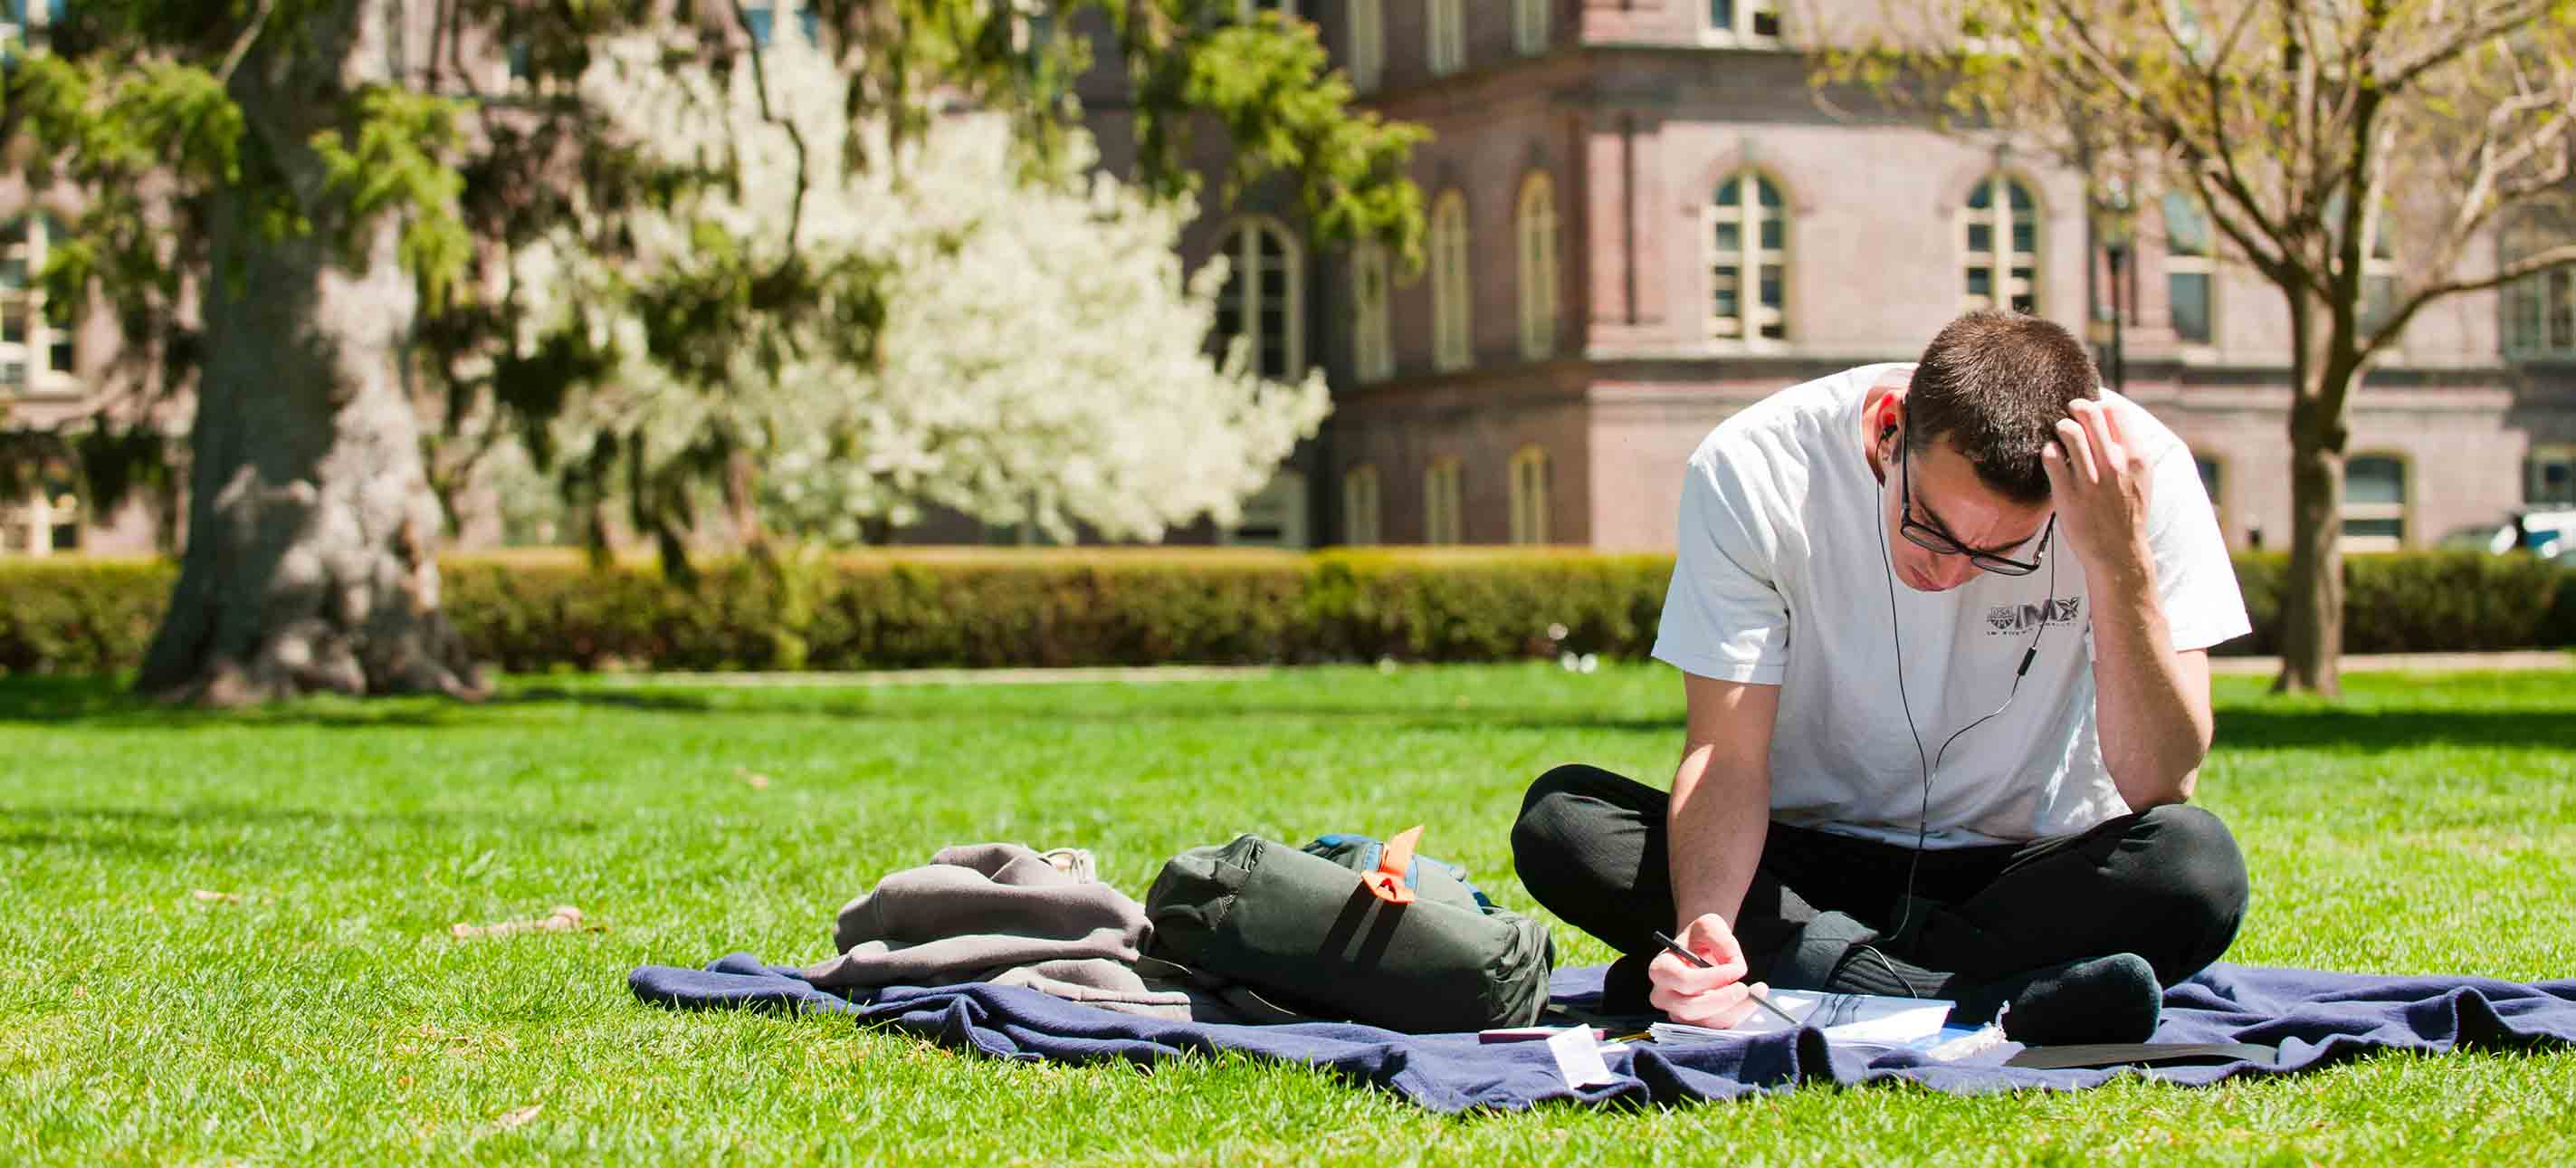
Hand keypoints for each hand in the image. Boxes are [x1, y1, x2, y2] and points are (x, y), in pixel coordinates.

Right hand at [1647, 913, 1774, 1028]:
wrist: (1700, 951)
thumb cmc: (1701, 939)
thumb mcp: (1709, 925)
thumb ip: (1721, 939)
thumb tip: (1735, 967)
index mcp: (1661, 970)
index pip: (1684, 981)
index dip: (1711, 979)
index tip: (1736, 970)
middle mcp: (1664, 995)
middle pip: (1690, 1008)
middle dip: (1722, 1000)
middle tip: (1745, 988)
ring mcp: (1678, 1013)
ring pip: (1705, 1022)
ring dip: (1734, 1010)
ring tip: (1757, 992)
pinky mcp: (1695, 1024)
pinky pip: (1717, 1028)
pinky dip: (1737, 1015)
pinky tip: (1751, 1000)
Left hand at [2041, 398, 2153, 577]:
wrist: (2118, 551)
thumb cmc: (2127, 511)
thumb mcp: (2141, 477)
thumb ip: (2129, 448)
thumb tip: (2111, 416)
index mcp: (2135, 457)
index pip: (2115, 410)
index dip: (2099, 404)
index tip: (2091, 413)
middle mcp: (2114, 464)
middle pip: (2090, 413)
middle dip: (2075, 407)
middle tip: (2069, 414)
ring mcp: (2090, 479)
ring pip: (2068, 431)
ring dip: (2060, 428)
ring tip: (2060, 437)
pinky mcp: (2067, 493)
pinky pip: (2050, 456)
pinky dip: (2048, 450)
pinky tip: (2052, 458)